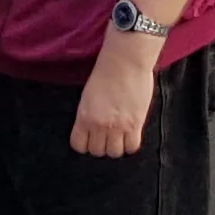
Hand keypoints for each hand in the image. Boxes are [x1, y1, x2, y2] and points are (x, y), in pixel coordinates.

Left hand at [70, 39, 157, 158]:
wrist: (125, 61)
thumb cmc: (105, 72)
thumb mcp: (88, 96)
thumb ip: (89, 114)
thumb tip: (92, 128)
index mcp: (84, 117)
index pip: (78, 145)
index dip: (85, 144)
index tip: (90, 139)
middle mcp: (99, 125)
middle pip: (97, 151)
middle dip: (101, 146)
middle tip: (106, 136)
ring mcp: (118, 126)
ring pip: (115, 153)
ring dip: (117, 146)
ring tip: (120, 136)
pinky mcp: (135, 124)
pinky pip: (132, 147)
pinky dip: (131, 144)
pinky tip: (131, 134)